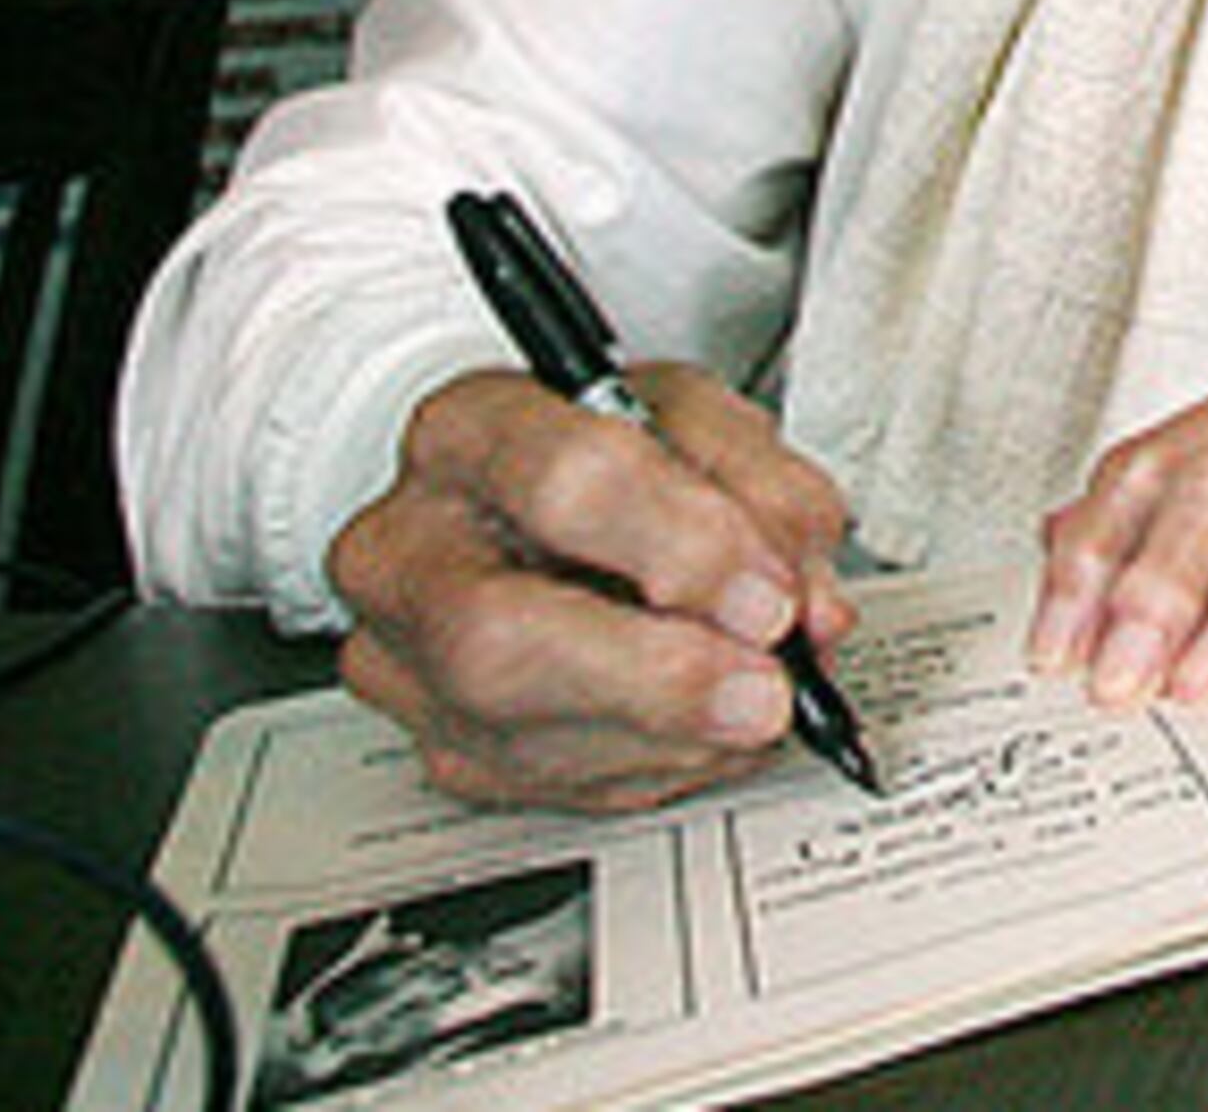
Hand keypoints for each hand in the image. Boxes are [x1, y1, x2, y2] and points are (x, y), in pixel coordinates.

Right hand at [327, 366, 857, 813]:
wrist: (531, 498)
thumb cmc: (605, 442)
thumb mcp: (698, 417)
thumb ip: (760, 489)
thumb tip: (802, 595)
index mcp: (465, 432)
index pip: (562, 483)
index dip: (678, 547)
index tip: (769, 594)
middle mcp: (405, 552)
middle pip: (498, 641)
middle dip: (658, 677)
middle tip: (766, 686)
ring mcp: (405, 664)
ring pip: (520, 739)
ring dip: (674, 735)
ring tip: (762, 703)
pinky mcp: (439, 747)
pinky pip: (546, 789)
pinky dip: (656, 764)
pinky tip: (711, 732)